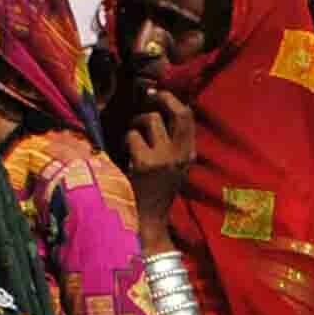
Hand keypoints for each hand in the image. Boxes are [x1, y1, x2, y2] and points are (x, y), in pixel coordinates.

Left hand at [119, 83, 195, 233]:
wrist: (148, 219)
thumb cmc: (156, 191)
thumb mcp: (174, 166)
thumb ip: (172, 143)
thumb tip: (160, 110)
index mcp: (189, 154)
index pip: (189, 118)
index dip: (173, 101)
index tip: (158, 95)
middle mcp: (181, 154)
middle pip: (179, 112)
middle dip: (163, 98)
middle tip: (148, 96)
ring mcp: (164, 158)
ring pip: (151, 120)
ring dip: (136, 123)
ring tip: (132, 137)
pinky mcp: (145, 163)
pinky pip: (133, 136)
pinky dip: (125, 140)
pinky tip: (124, 154)